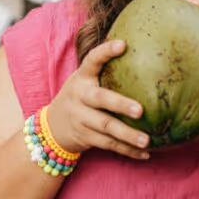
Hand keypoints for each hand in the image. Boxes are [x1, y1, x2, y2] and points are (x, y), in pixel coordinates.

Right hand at [45, 40, 149, 158]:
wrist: (51, 127)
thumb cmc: (81, 97)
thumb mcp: (85, 81)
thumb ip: (106, 73)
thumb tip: (147, 58)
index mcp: (82, 77)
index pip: (92, 59)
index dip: (106, 51)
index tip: (123, 44)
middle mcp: (79, 95)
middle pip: (100, 99)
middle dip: (120, 104)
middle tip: (140, 110)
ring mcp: (79, 117)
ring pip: (105, 127)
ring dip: (127, 135)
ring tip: (147, 140)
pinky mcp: (84, 136)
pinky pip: (108, 144)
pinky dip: (127, 150)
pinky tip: (144, 153)